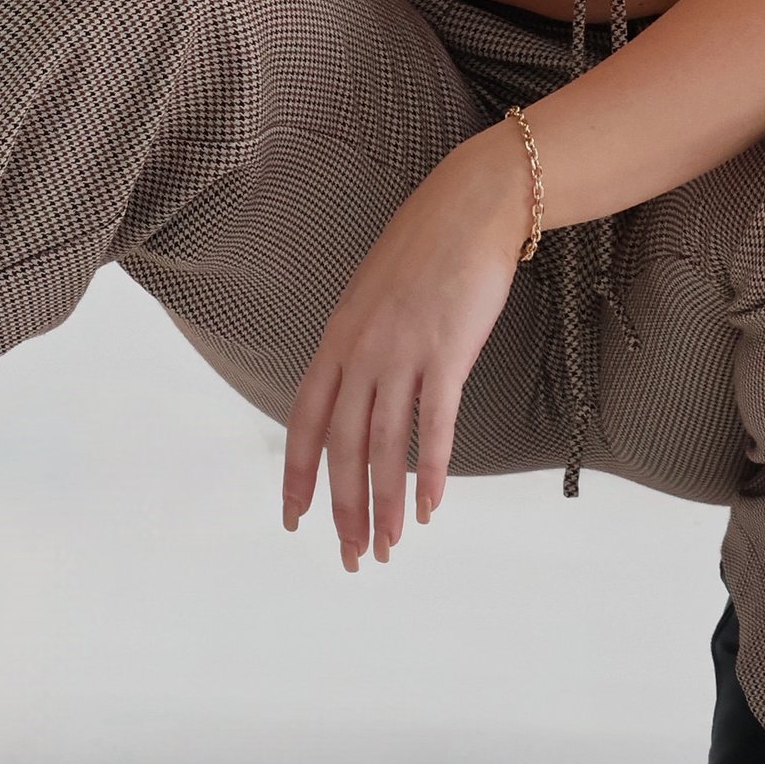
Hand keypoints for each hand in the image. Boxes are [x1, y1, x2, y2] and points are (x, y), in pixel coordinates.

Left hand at [281, 128, 525, 568]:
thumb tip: (354, 392)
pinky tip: (431, 509)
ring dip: (387, 506)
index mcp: (336, 339)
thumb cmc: (425, 251)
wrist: (470, 206)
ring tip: (391, 548)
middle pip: (342, 446)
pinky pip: (434, 426)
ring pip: (384, 447)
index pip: (303, 421)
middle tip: (353, 557)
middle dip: (345, 510)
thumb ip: (358, 345)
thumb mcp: (371, 296)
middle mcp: (360, 350)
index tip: (294, 520)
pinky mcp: (446, 353)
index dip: (297, 475)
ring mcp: (402, 352)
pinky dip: (431, 473)